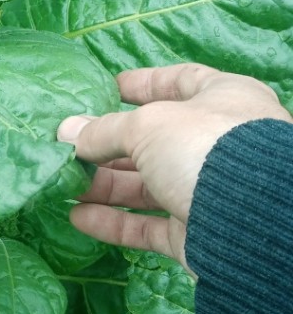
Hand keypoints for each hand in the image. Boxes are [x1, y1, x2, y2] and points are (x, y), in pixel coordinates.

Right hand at [56, 63, 292, 268]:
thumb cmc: (204, 147)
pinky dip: (113, 222)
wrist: (250, 220)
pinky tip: (78, 217)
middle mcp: (215, 144)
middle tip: (68, 148)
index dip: (143, 83)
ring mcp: (206, 190)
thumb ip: (104, 129)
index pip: (180, 81)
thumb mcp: (148, 125)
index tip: (106, 88)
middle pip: (153, 140)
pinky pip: (148, 226)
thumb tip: (66, 132)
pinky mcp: (195, 232)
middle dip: (108, 145)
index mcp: (222, 99)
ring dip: (103, 185)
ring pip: (146, 186)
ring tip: (64, 184)